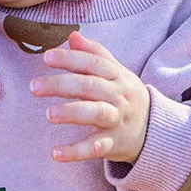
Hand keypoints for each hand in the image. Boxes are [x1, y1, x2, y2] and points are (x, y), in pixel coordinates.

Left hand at [30, 31, 149, 162]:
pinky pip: (95, 148)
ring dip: (72, 113)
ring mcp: (117, 120)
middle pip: (91, 86)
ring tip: (49, 114)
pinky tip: (55, 154)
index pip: (94, 63)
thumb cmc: (125, 97)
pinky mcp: (114, 144)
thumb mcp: (116, 73)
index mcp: (117, 76)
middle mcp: (119, 96)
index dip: (71, 59)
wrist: (155, 130)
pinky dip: (76, 151)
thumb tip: (73, 35)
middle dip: (62, 84)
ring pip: (96, 113)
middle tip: (34, 86)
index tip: (46, 57)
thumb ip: (94, 54)